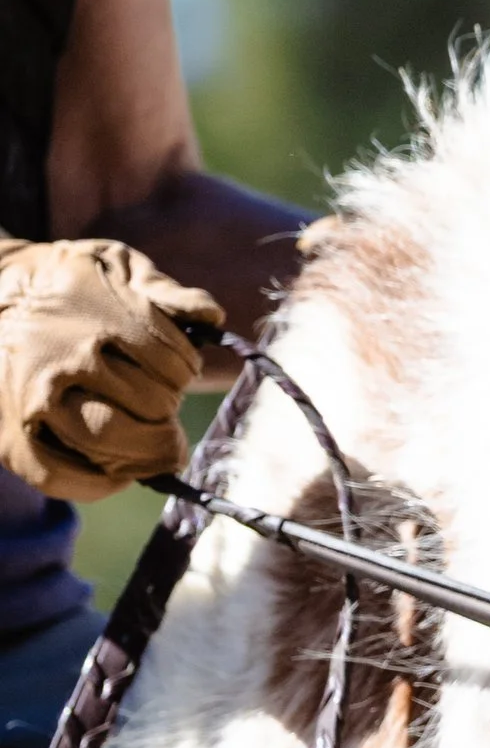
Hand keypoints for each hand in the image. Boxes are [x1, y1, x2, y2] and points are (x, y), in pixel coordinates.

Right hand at [0, 234, 225, 499]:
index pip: (174, 364)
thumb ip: (162, 288)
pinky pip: (63, 478)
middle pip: (151, 406)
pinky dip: (100, 485)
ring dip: (146, 449)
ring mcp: (34, 402)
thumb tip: (211, 316)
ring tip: (153, 443)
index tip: (176, 370)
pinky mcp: (12, 439)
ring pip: (113, 443)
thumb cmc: (61, 282)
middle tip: (161, 406)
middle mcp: (64, 360)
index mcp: (96, 316)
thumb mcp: (111, 263)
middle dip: (167, 408)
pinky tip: (119, 471)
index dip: (185, 370)